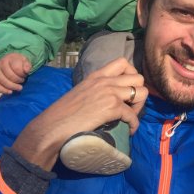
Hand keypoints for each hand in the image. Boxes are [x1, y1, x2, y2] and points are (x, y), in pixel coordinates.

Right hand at [0, 53, 31, 94]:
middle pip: (9, 76)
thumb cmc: (18, 62)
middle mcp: (0, 64)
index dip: (22, 74)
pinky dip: (3, 90)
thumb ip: (27, 65)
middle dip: (18, 80)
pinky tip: (10, 92)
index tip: (26, 75)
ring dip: (12, 86)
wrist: (9, 62)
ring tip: (19, 88)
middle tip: (22, 81)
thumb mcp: (25, 61)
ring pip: (2, 81)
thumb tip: (27, 70)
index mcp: (10, 58)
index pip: (16, 68)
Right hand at [11, 57, 146, 170]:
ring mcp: (109, 92)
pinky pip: (133, 115)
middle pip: (138, 77)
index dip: (131, 75)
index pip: (123, 62)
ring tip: (130, 117)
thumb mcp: (80, 93)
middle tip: (130, 106)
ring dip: (139, 107)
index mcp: (96, 75)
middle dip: (139, 92)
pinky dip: (134, 124)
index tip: (127, 89)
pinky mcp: (111, 107)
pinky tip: (129, 130)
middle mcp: (105, 80)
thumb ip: (95, 90)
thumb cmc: (61, 115)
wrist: (51, 128)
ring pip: (142, 92)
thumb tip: (106, 99)